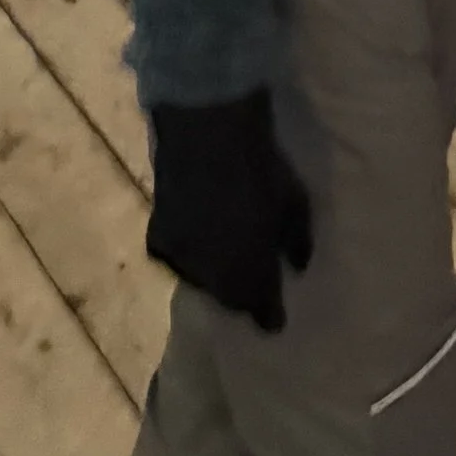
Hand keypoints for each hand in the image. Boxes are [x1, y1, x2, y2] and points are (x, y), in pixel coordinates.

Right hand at [147, 89, 313, 330]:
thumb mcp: (296, 201)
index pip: (262, 310)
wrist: (208, 134)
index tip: (276, 321)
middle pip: (230, 299)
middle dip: (243, 296)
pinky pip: (178, 259)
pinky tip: (198, 238)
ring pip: (202, 282)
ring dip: (215, 275)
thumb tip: (298, 266)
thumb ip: (298, 240)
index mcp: (251, 273)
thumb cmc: (261, 167)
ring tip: (227, 257)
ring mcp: (182, 261)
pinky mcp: (157, 240)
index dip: (270, 316)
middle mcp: (213, 278)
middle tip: (254, 284)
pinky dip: (190, 254)